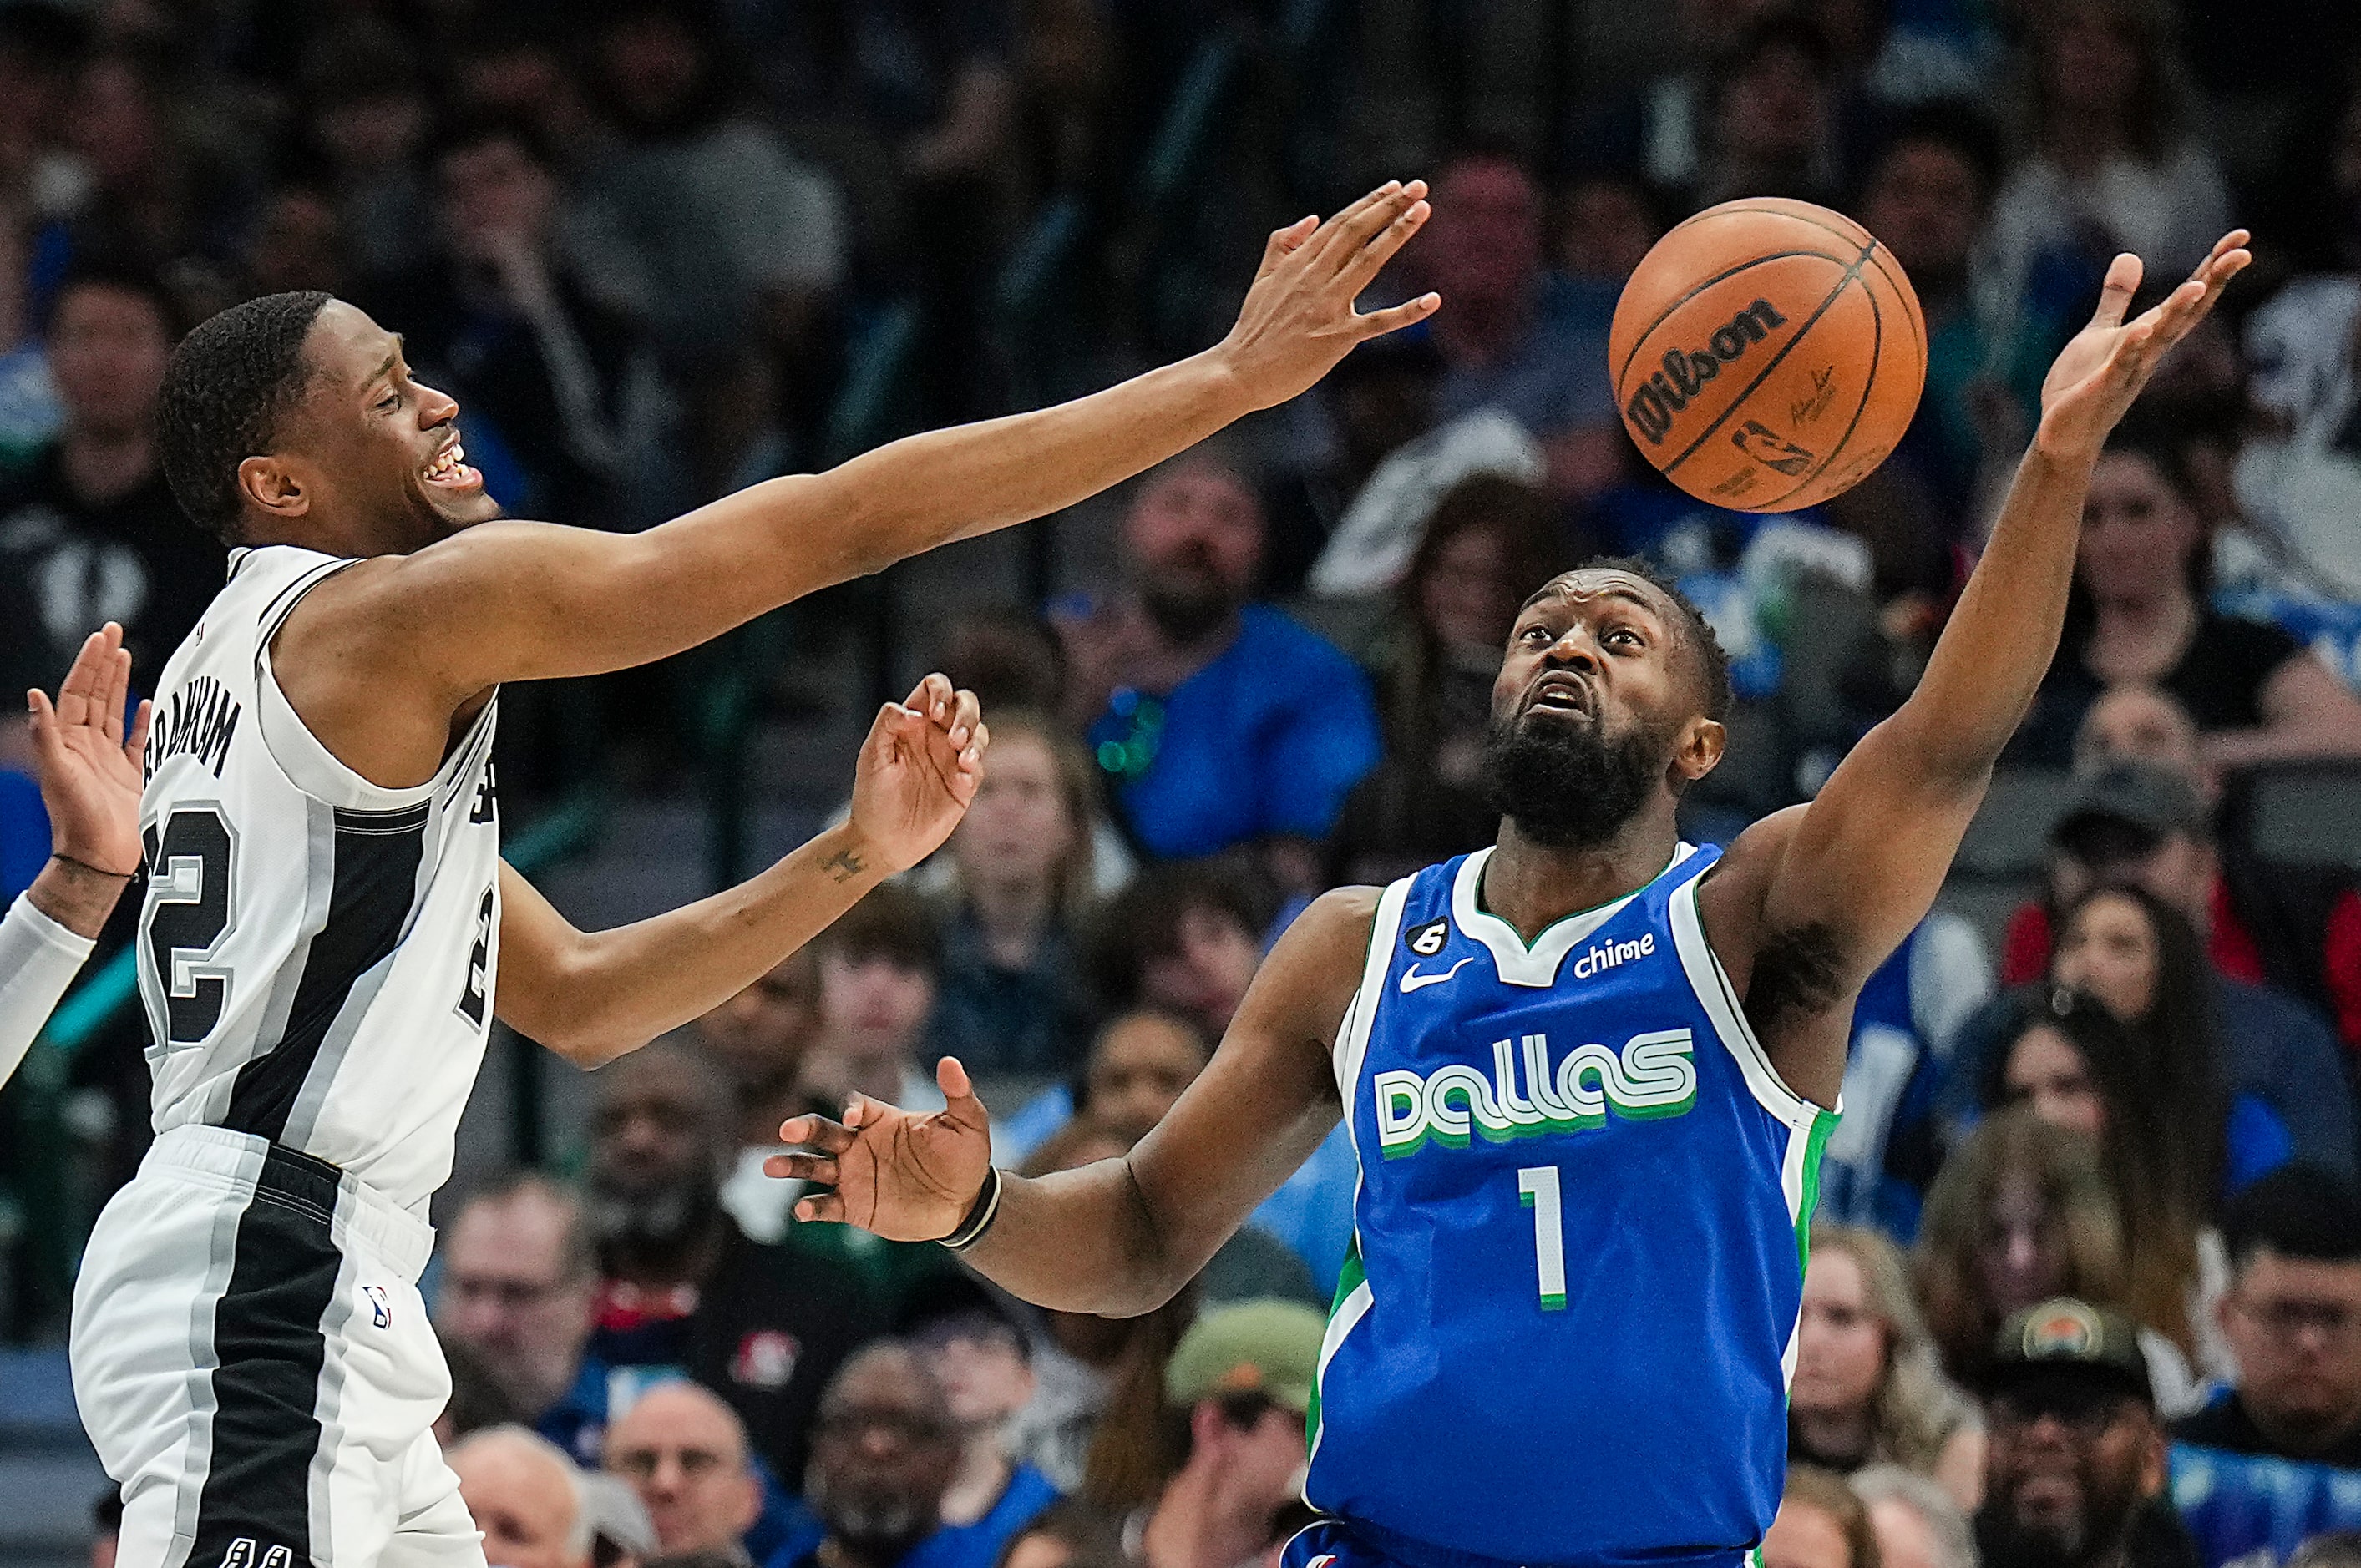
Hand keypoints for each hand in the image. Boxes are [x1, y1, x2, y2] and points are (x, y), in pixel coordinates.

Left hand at [31, 624, 149, 876]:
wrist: (100, 858)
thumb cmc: (76, 820)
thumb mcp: (56, 773)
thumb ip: (44, 734)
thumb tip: (34, 694)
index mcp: (69, 741)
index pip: (78, 692)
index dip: (89, 663)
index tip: (100, 637)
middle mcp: (87, 746)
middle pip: (96, 694)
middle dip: (105, 662)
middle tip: (113, 632)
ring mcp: (109, 759)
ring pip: (115, 710)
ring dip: (120, 682)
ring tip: (125, 655)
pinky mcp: (133, 774)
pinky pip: (137, 739)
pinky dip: (142, 719)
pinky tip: (146, 703)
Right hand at [766, 1056, 993, 1240]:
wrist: (965, 1203)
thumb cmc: (965, 1158)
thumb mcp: (969, 1123)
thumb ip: (958, 1094)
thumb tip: (950, 1061)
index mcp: (882, 1120)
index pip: (857, 1107)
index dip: (852, 1108)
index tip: (853, 1116)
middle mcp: (860, 1144)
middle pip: (823, 1132)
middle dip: (803, 1128)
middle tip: (785, 1130)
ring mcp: (854, 1176)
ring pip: (813, 1167)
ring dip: (792, 1165)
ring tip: (771, 1166)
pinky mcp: (855, 1207)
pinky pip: (827, 1205)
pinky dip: (812, 1207)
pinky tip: (802, 1210)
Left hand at [846, 673, 986, 872]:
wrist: (882, 841)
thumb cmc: (871, 797)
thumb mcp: (871, 757)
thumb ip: (887, 725)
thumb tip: (914, 711)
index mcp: (913, 723)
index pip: (935, 689)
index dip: (940, 691)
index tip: (933, 715)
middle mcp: (936, 736)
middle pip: (966, 704)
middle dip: (966, 714)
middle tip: (954, 739)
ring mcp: (952, 759)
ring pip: (980, 732)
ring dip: (976, 740)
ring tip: (963, 760)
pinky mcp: (964, 785)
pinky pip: (979, 767)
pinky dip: (975, 768)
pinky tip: (961, 780)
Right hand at [1213, 180, 1440, 411]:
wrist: (1239, 372)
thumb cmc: (1253, 329)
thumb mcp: (1263, 278)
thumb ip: (1282, 245)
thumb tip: (1312, 218)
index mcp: (1298, 263)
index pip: (1340, 223)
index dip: (1370, 203)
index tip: (1396, 186)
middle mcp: (1314, 278)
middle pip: (1357, 233)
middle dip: (1389, 206)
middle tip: (1419, 187)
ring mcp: (1326, 306)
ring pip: (1368, 262)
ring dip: (1396, 234)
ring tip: (1422, 211)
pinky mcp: (1337, 338)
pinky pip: (1378, 322)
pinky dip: (1407, 312)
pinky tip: (1433, 300)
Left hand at [2035, 231, 2250, 459]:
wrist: (2063, 435)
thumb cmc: (2083, 385)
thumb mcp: (2100, 332)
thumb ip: (2117, 298)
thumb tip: (2130, 256)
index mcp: (2151, 335)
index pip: (2190, 297)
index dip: (2214, 267)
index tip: (2241, 236)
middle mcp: (2149, 352)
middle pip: (2187, 313)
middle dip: (2213, 282)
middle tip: (2242, 252)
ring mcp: (2129, 371)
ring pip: (2161, 338)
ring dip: (2179, 312)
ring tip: (2198, 285)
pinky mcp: (2103, 388)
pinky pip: (2122, 366)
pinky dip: (2133, 348)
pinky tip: (2143, 329)